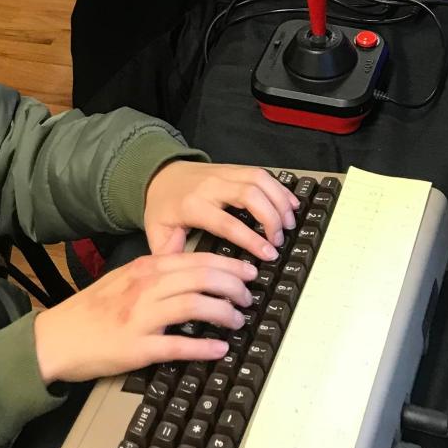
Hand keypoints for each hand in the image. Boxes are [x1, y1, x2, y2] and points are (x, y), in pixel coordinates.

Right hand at [33, 251, 258, 383]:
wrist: (57, 338)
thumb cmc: (93, 310)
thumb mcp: (126, 279)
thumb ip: (157, 273)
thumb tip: (196, 275)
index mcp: (146, 268)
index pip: (197, 259)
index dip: (229, 266)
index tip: (250, 272)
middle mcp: (146, 288)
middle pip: (202, 278)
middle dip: (233, 287)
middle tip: (249, 297)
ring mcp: (141, 318)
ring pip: (194, 306)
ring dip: (223, 313)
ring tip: (238, 321)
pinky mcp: (136, 348)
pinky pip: (177, 347)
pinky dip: (203, 348)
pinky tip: (220, 349)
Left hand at [143, 162, 297, 258]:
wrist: (160, 174)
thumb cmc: (163, 206)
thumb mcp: (157, 232)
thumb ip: (169, 255)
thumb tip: (184, 278)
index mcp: (193, 206)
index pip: (228, 222)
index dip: (251, 239)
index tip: (268, 254)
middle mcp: (212, 186)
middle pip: (250, 195)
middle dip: (271, 218)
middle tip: (279, 239)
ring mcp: (225, 174)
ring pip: (259, 180)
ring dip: (279, 200)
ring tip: (289, 223)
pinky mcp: (234, 169)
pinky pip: (261, 173)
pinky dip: (279, 187)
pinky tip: (290, 203)